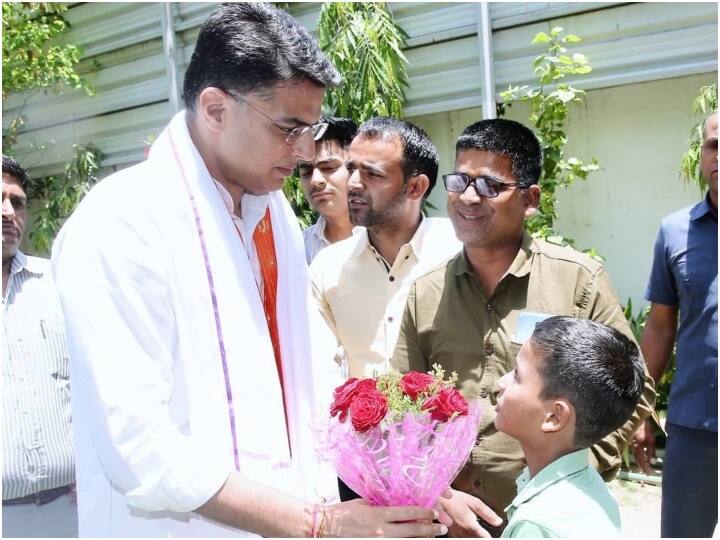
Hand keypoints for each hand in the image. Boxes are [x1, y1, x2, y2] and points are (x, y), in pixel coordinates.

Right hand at [323, 499, 447, 536]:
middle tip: (443, 528)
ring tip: (434, 537)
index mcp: (378, 514)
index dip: (424, 512)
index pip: (407, 512)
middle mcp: (381, 530)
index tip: (435, 512)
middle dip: (430, 529)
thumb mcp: (363, 503)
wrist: (324, 528)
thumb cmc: (342, 513)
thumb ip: (380, 505)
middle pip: (412, 530)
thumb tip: (397, 504)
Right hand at [439, 488, 502, 537]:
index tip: (495, 535)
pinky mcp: (451, 534)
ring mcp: (456, 535)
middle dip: (483, 536)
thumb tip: (498, 521)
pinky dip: (468, 536)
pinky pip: (462, 538)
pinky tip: (469, 531)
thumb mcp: (474, 502)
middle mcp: (463, 534)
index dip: (492, 537)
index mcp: (471, 527)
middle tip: (485, 531)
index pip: (486, 538)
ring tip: (477, 530)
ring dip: (475, 536)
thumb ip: (487, 513)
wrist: (437, 499)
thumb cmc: (454, 499)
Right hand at [631, 420, 656, 474]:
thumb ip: (651, 450)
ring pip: (634, 455)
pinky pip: (633, 450)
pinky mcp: (629, 439)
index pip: (641, 461)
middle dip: (641, 466)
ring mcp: (629, 442)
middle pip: (636, 459)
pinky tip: (639, 455)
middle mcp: (632, 446)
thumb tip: (652, 461)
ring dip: (639, 461)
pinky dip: (637, 455)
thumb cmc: (645, 427)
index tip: (649, 474)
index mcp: (637, 446)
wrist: (636, 416)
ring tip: (643, 466)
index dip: (645, 468)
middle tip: (646, 472)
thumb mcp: (650, 439)